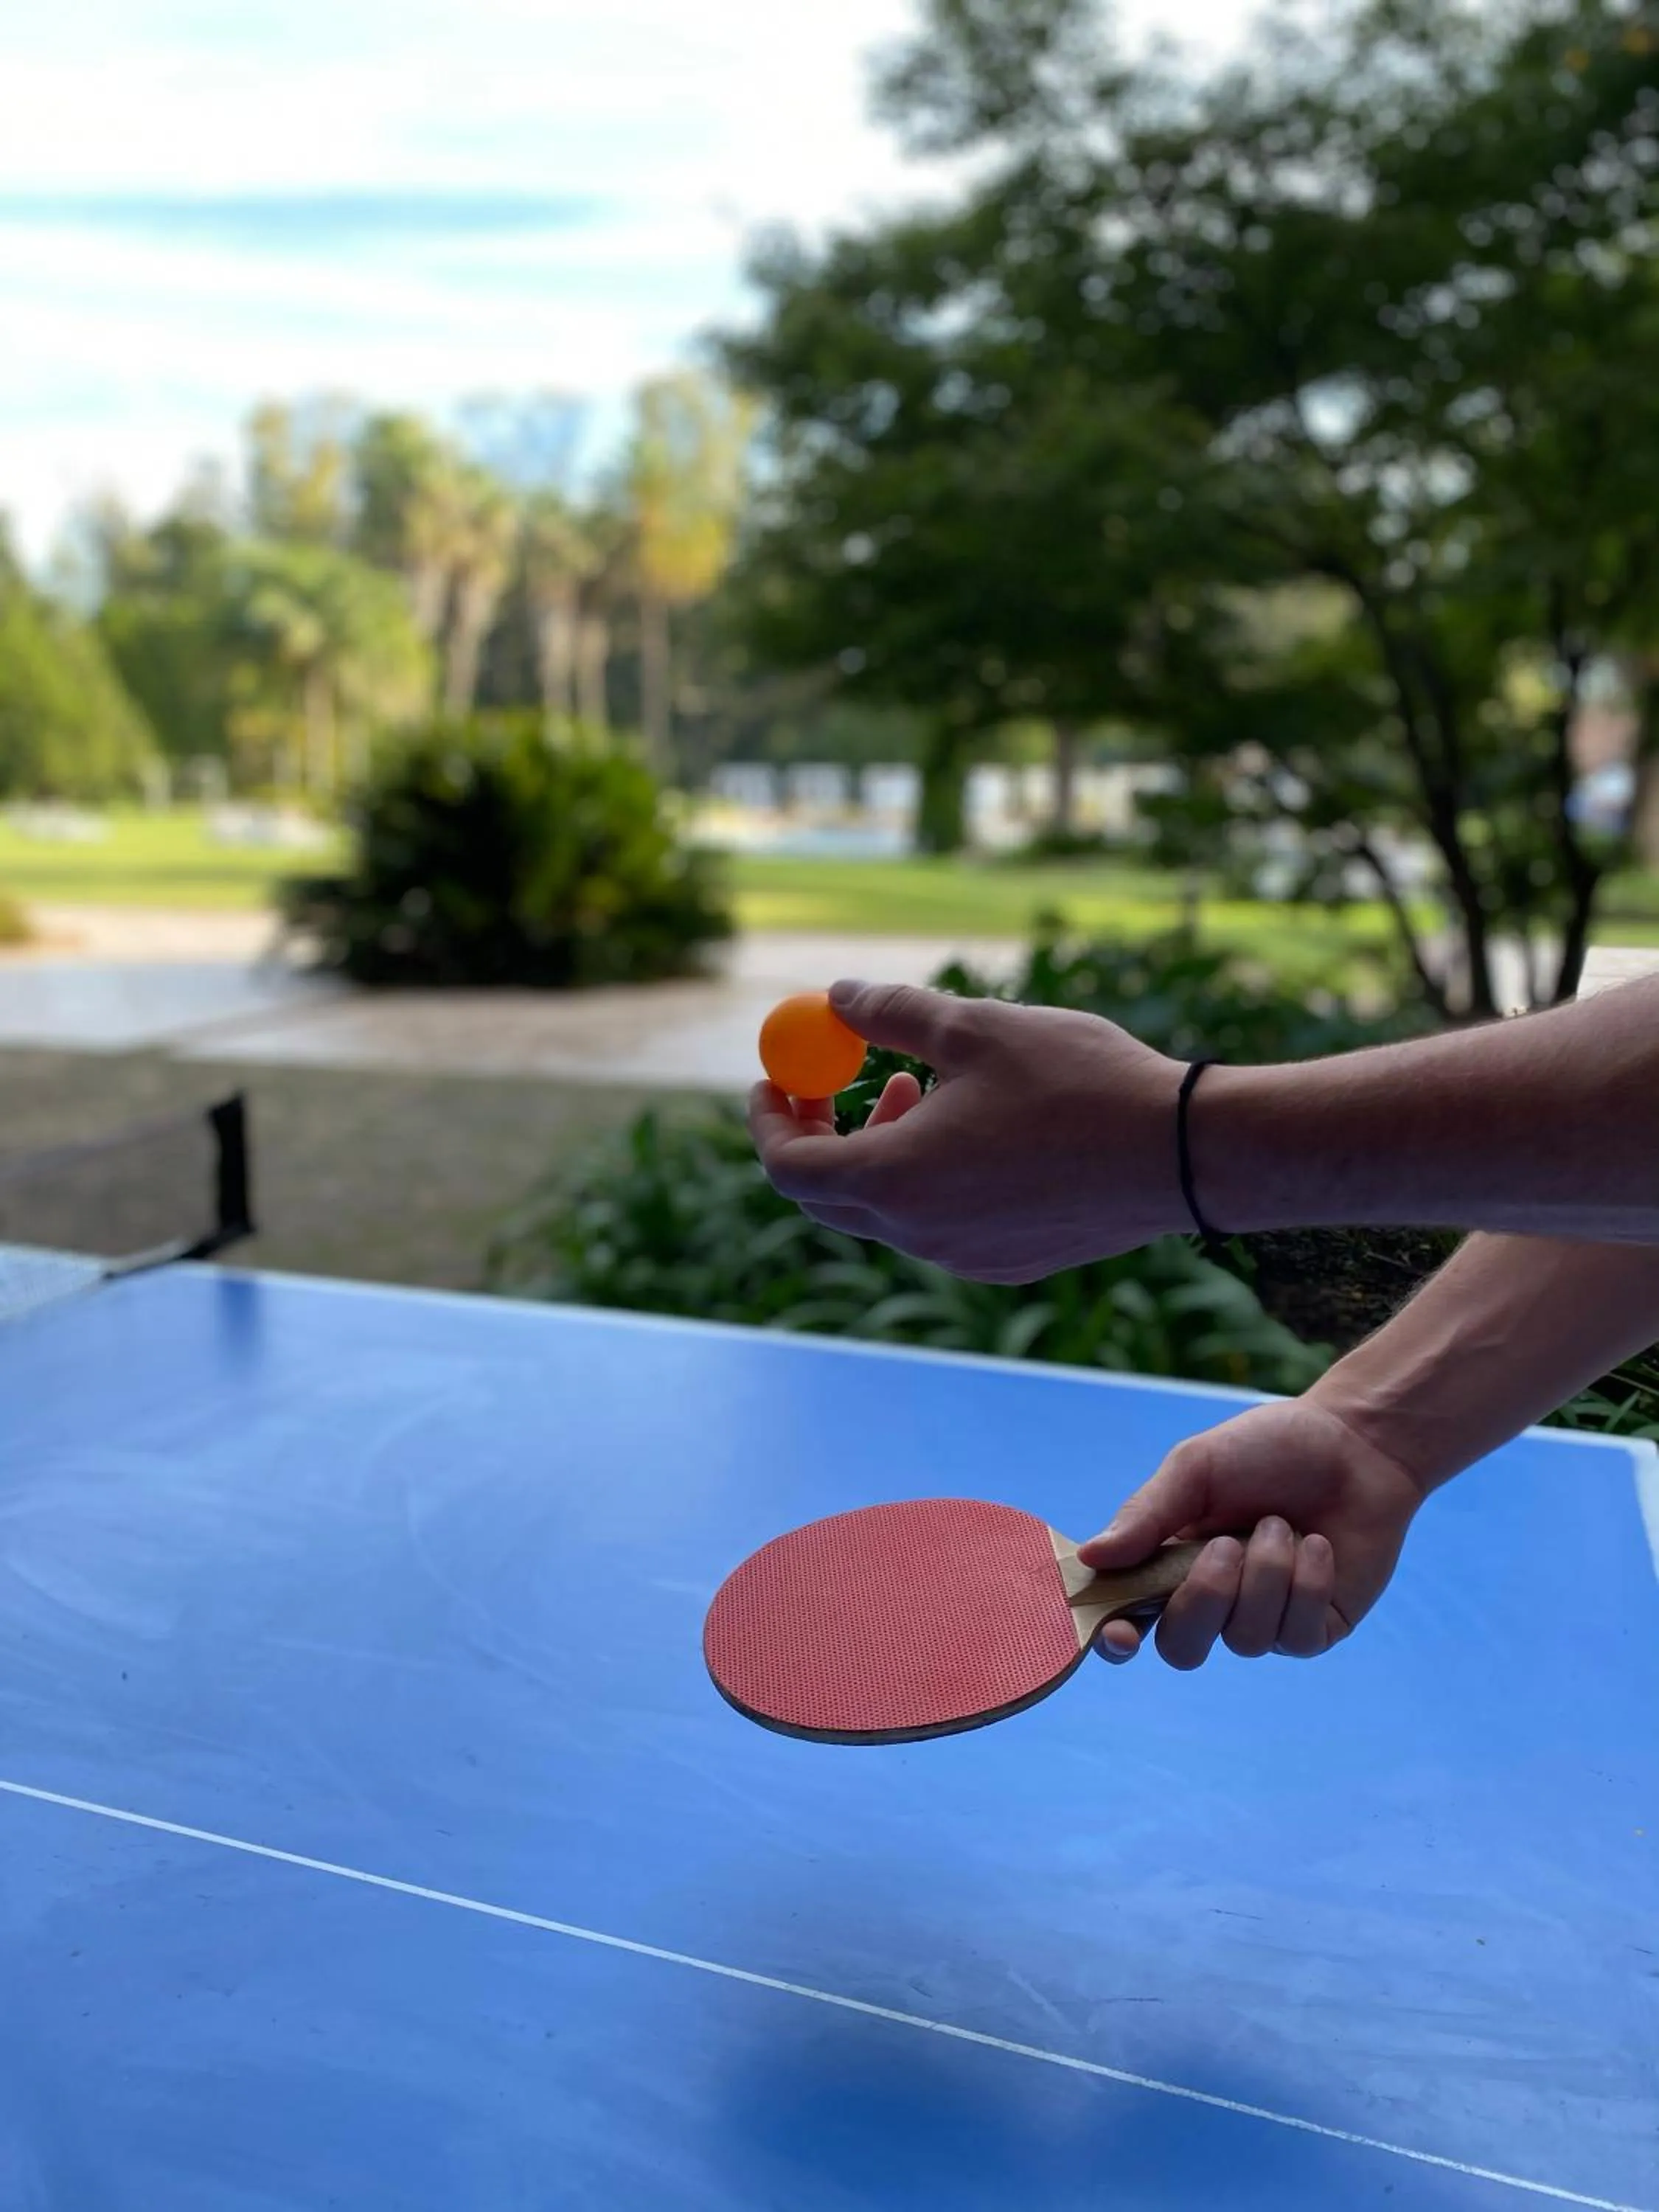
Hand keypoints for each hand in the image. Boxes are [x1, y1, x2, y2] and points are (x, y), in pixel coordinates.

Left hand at [747, 981, 1186, 1281]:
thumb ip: (890, 1013)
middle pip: (828, 1197)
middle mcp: (920, 1233)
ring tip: (917, 1086)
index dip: (769, 1120)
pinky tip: (973, 1127)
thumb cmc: (1077, 1082)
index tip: (776, 1076)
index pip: (788, 1167)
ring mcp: (963, 1257)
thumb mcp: (974, 1026)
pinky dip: (924, 1177)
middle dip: (818, 1134)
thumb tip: (835, 997)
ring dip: (878, 1148)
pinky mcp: (1005, 1262)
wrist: (1181, 1152)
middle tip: (834, 1078)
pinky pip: (936, 1225)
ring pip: (885, 1209)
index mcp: (897, 1178)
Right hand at [1077, 1395, 1426, 1667]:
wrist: (1356, 1444)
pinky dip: (1306, 1584)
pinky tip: (1318, 1546)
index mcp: (1169, 1563)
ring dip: (1266, 1573)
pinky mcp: (1315, 1629)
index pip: (1129, 1618)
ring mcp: (1264, 1620)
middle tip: (1226, 1545)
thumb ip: (1147, 1513)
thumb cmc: (1268, 1449)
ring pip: (1245, 1639)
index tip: (1121, 1632)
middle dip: (1204, 1599)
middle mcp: (1213, 1601)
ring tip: (1280, 1524)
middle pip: (1182, 1648)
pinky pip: (1297, 1636)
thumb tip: (1090, 1556)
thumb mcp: (1197, 1467)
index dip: (1117, 1637)